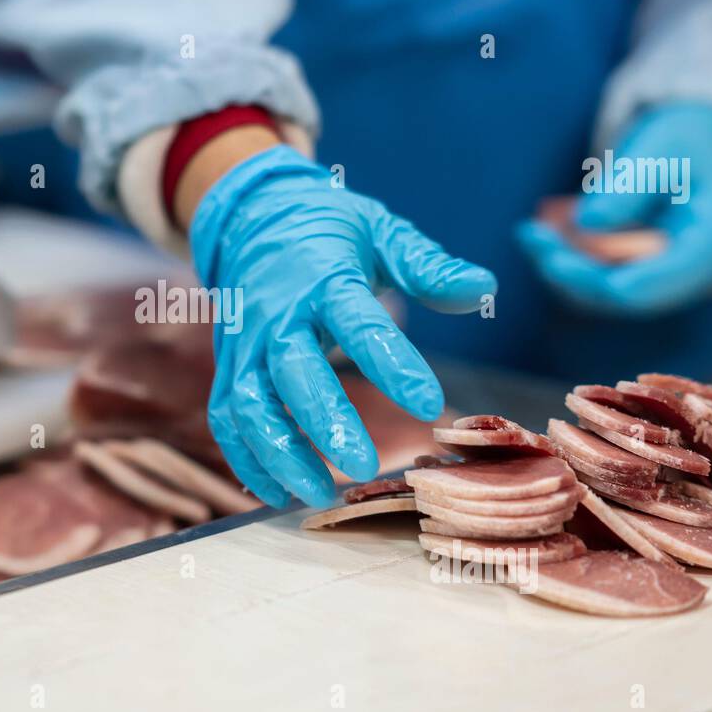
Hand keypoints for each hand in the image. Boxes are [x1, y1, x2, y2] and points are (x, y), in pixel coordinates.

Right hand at [189, 145, 496, 508]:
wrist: (253, 217)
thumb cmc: (330, 231)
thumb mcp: (382, 231)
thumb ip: (428, 267)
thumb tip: (485, 288)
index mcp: (323, 277)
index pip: (358, 322)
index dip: (392, 364)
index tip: (429, 404)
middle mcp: (277, 313)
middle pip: (293, 371)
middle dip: (325, 422)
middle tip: (366, 466)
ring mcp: (245, 343)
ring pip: (250, 404)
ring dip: (280, 453)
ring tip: (320, 495)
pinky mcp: (229, 366)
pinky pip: (227, 418)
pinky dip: (246, 458)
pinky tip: (278, 493)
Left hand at [517, 102, 711, 316]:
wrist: (700, 146)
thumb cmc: (689, 140)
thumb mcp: (667, 144)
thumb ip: (634, 181)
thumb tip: (586, 221)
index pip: (660, 282)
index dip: (608, 281)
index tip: (560, 262)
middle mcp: (687, 271)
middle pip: (624, 292)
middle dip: (573, 270)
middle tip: (533, 237)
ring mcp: (660, 274)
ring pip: (602, 288)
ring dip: (562, 265)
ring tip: (529, 233)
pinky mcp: (634, 268)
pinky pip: (594, 274)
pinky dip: (564, 256)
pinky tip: (533, 233)